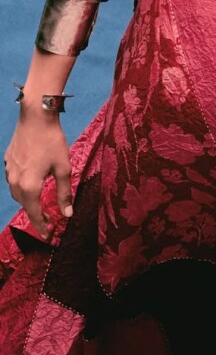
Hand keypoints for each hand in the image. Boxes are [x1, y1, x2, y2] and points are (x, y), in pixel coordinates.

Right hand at [4, 113, 73, 239]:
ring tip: (40, 207)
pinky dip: (22, 189)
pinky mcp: (8, 161)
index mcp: (30, 186)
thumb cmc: (53, 142)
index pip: (35, 213)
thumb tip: (68, 214)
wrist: (36, 118)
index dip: (42, 226)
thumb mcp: (64, 169)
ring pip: (17, 194)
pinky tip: (31, 186)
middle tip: (49, 222)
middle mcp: (15, 181)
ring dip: (28, 203)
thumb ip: (64, 193)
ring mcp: (9, 171)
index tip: (48, 236)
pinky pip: (13, 181)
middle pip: (25, 205)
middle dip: (36, 216)